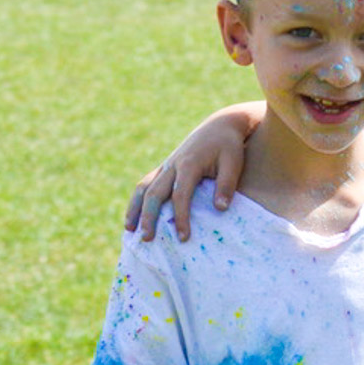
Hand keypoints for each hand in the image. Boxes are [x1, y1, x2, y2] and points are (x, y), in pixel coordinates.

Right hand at [123, 111, 256, 241]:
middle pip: (154, 193)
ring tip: (130, 231)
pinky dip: (137, 201)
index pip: (180, 195)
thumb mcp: (233, 162)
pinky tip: (134, 217)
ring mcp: (165, 166)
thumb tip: (220, 209)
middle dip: (149, 217)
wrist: (219, 126)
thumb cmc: (228, 146)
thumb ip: (226, 185)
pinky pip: (145, 184)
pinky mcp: (164, 168)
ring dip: (135, 209)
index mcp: (189, 164)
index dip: (181, 217)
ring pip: (143, 188)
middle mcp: (172, 165)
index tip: (184, 237)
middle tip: (147, 239)